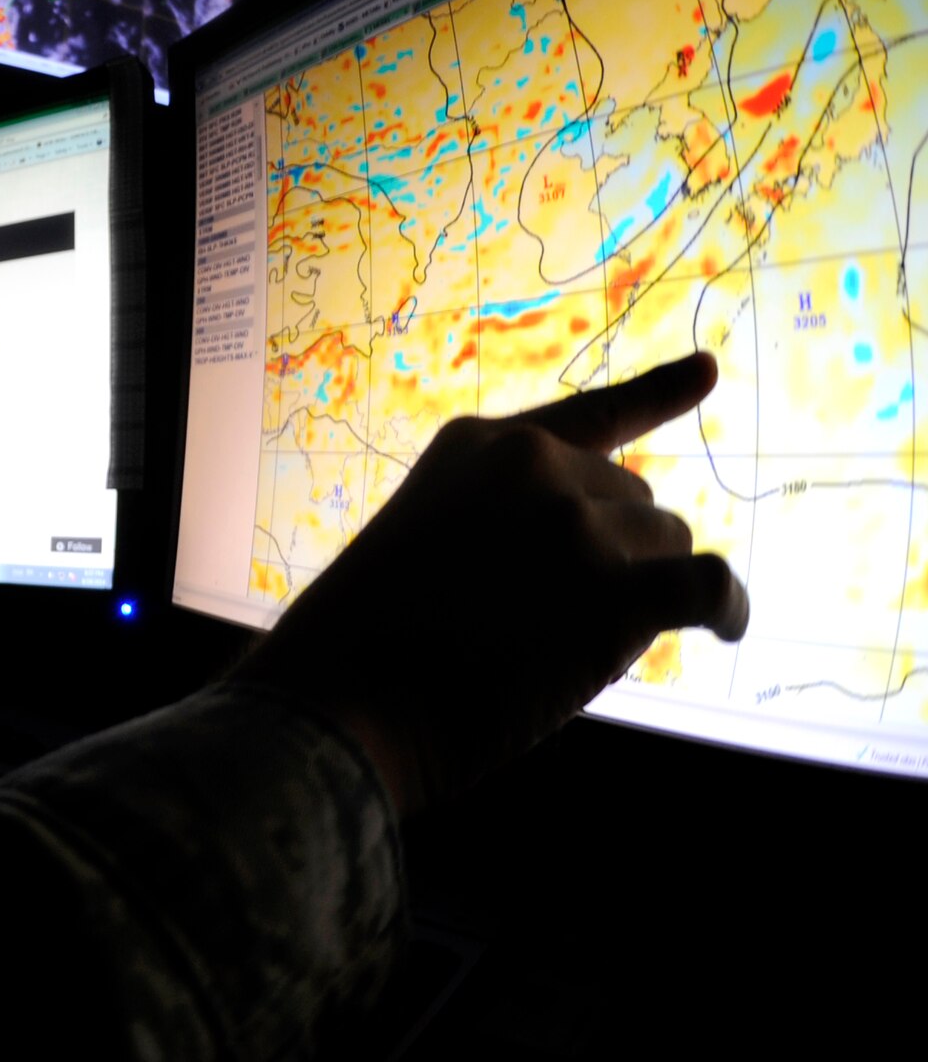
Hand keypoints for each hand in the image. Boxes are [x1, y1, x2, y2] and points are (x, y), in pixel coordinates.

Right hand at [233, 352, 747, 814]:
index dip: (657, 395)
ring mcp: (574, 523)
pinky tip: (724, 628)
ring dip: (640, 593)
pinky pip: (708, 586)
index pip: (591, 415)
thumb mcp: (423, 541)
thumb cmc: (366, 645)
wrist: (344, 698)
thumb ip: (504, 525)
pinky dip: (726, 608)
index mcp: (478, 444)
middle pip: (634, 501)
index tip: (708, 371)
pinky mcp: (614, 589)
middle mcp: (533, 466)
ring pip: (664, 546)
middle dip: (614, 556)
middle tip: (544, 622)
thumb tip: (617, 568)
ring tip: (564, 645)